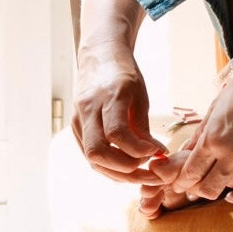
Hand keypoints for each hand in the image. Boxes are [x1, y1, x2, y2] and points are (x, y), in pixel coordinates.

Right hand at [72, 39, 164, 181]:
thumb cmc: (124, 75)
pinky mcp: (76, 127)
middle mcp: (88, 109)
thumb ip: (143, 127)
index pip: (116, 133)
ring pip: (91, 158)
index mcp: (109, 96)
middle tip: (148, 169)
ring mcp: (78, 120)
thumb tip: (155, 154)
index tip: (156, 152)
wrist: (99, 58)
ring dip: (117, 173)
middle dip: (125, 168)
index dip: (137, 149)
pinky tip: (127, 167)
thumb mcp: (140, 95)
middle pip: (97, 152)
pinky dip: (109, 166)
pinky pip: (90, 155)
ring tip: (141, 173)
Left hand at [150, 36, 232, 207]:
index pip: (190, 173)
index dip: (181, 181)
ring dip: (218, 187)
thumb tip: (186, 153)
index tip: (179, 182)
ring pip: (229, 189)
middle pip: (207, 188)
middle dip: (196, 188)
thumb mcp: (218, 103)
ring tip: (214, 179)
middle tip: (194, 182)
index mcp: (214, 136)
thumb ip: (201, 133)